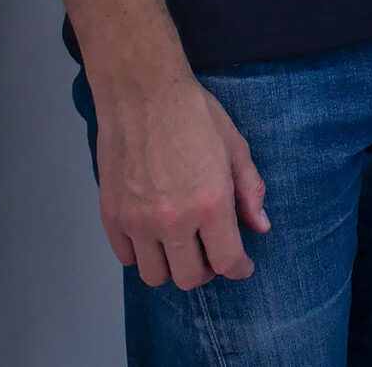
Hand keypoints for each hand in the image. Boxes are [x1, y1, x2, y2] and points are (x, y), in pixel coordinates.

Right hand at [92, 71, 269, 288]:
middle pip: (189, 278)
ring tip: (181, 246)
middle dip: (207, 271)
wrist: (143, 93)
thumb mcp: (235, 148)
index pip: (227, 261)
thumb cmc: (193, 114)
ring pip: (155, 276)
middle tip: (211, 253)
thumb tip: (260, 226)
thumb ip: (250, 191)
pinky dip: (141, 254)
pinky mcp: (111, 215)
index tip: (241, 266)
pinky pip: (126, 258)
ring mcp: (137, 221)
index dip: (239, 269)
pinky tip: (153, 235)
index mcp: (210, 203)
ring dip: (172, 267)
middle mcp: (173, 220)